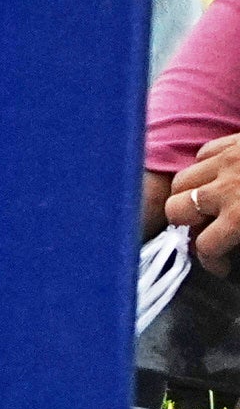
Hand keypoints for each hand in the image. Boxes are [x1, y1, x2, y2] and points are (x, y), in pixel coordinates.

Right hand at [164, 133, 239, 269]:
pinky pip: (203, 154)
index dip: (211, 263)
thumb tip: (231, 250)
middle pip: (176, 209)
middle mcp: (225, 188)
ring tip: (207, 204)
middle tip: (207, 232)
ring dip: (189, 195)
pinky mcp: (233, 141)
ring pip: (182, 180)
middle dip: (186, 225)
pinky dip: (204, 168)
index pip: (205, 247)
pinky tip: (218, 176)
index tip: (221, 267)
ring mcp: (227, 160)